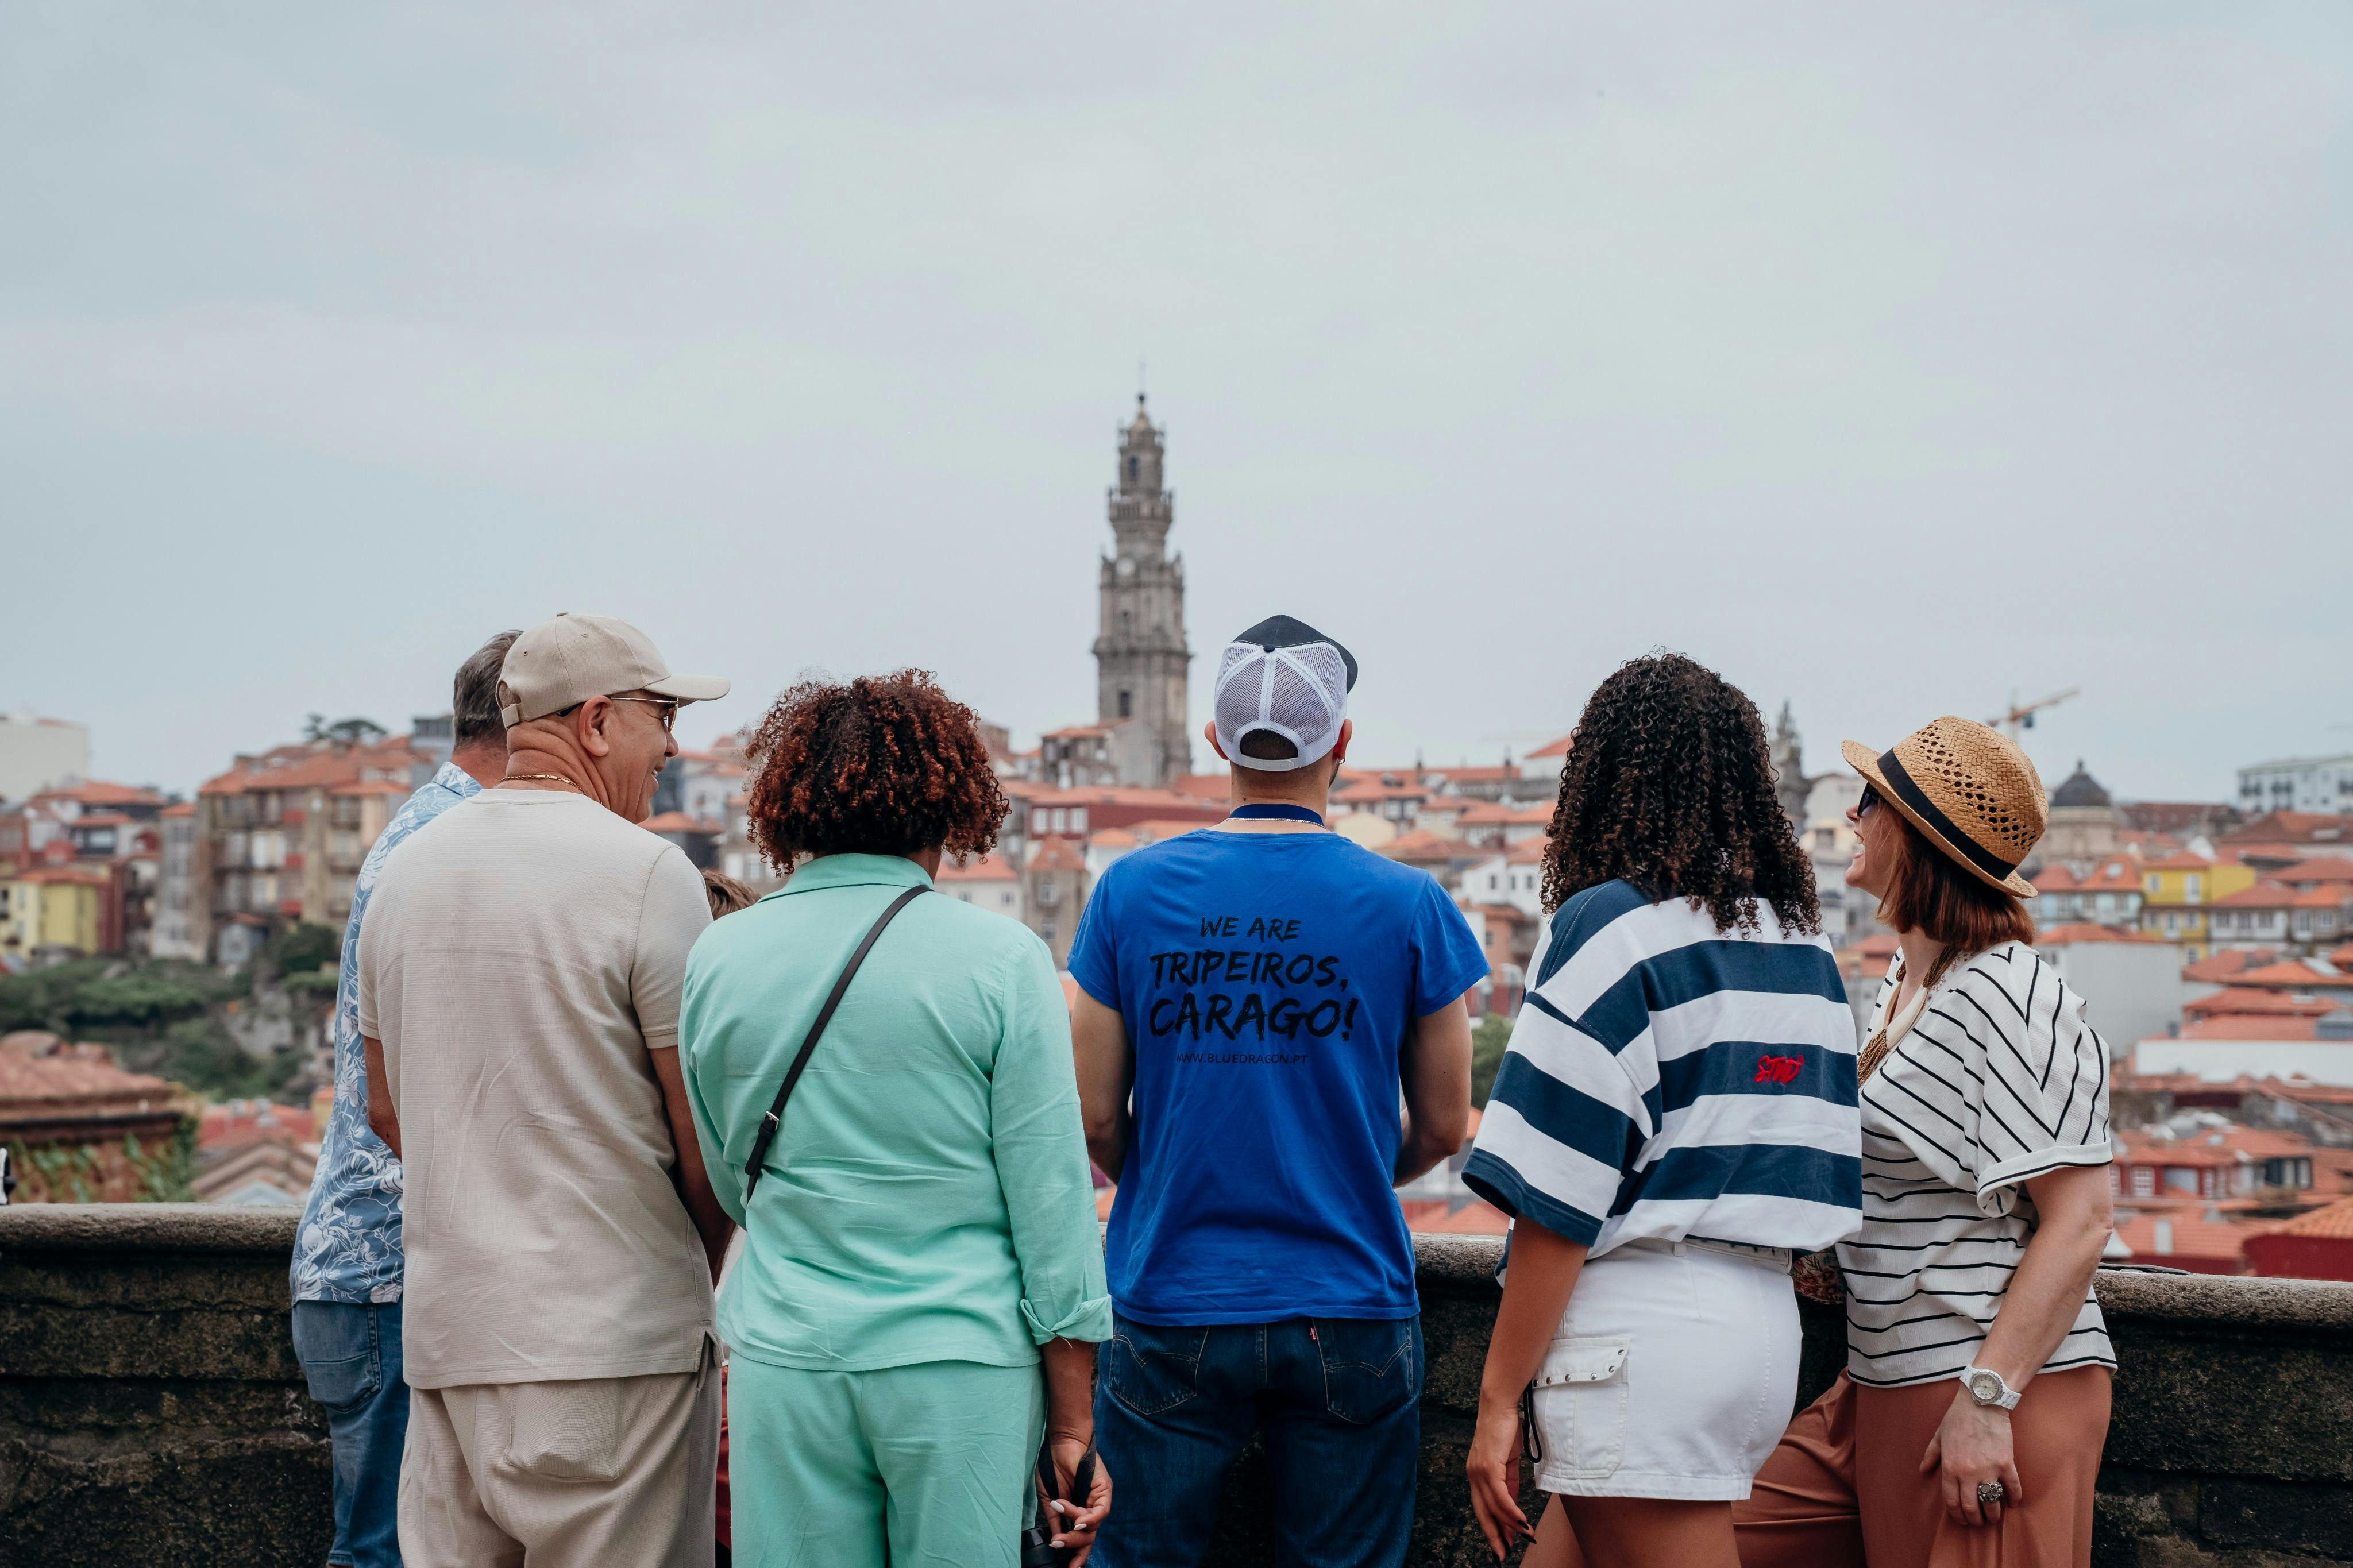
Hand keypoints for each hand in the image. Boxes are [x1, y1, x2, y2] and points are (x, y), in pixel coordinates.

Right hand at [1040, 1433, 1110, 1566]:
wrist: (1060, 1443)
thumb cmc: (1054, 1466)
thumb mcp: (1050, 1499)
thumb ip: (1055, 1519)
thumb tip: (1056, 1539)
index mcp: (1078, 1511)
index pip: (1081, 1538)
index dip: (1076, 1554)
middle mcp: (1090, 1507)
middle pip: (1088, 1536)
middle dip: (1074, 1547)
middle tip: (1058, 1545)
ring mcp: (1098, 1499)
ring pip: (1093, 1526)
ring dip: (1076, 1530)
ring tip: (1061, 1524)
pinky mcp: (1105, 1489)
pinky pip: (1101, 1511)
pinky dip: (1090, 1519)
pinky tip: (1078, 1521)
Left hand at [1466, 1391, 1528, 1559]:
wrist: (1500, 1406)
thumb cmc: (1505, 1430)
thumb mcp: (1507, 1462)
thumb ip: (1509, 1483)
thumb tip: (1513, 1505)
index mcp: (1476, 1475)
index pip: (1483, 1507)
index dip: (1492, 1526)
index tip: (1503, 1543)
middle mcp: (1473, 1476)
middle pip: (1483, 1513)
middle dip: (1494, 1535)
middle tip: (1503, 1554)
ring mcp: (1479, 1472)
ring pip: (1494, 1507)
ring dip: (1510, 1525)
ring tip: (1525, 1537)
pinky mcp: (1488, 1467)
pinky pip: (1500, 1496)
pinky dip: (1511, 1511)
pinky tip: (1521, 1521)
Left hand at [1920, 1388, 2023, 1528]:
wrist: (1981, 1402)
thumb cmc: (1958, 1418)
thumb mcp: (1939, 1436)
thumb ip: (1931, 1455)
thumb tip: (1923, 1470)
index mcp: (1950, 1468)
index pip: (1952, 1501)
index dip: (1957, 1515)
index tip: (1963, 1520)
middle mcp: (1968, 1473)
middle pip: (1971, 1507)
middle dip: (1975, 1520)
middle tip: (1979, 1522)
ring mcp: (1988, 1470)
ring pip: (1992, 1503)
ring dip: (1994, 1514)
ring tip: (1994, 1517)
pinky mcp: (2006, 1464)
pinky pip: (2013, 1489)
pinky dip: (2014, 1499)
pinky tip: (2013, 1503)